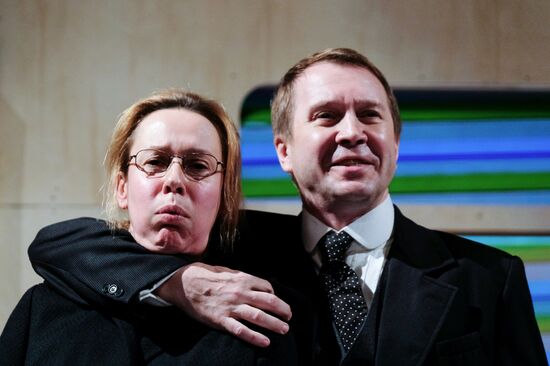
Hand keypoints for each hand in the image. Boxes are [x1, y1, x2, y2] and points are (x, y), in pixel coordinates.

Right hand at [155, 262, 291, 346]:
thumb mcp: (227, 271)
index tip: (276, 302)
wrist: (184, 283)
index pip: (267, 288)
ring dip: (274, 324)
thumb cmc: (206, 275)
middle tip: (289, 316)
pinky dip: (255, 337)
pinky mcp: (221, 320)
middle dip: (282, 310)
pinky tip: (265, 342)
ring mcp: (231, 307)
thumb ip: (242, 278)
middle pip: (269, 302)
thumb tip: (257, 284)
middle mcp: (240, 293)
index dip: (274, 295)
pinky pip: (241, 330)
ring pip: (259, 317)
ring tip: (284, 329)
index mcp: (242, 279)